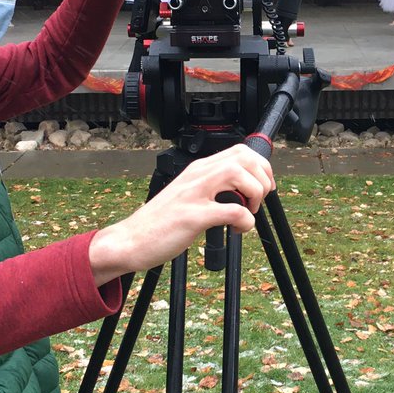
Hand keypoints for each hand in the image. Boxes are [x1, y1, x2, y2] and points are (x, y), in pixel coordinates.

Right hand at [86, 144, 275, 283]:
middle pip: (243, 157)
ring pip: (238, 175)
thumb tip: (241, 194)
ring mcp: (193, 195)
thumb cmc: (160, 223)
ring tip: (249, 212)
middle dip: (261, 178)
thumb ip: (210, 189)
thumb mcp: (188, 196)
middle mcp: (196, 176)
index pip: (240, 151)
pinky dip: (245, 221)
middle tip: (258, 200)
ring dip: (254, 194)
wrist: (130, 240)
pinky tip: (237, 230)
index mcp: (197, 170)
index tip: (263, 187)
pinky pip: (231, 211)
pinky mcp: (191, 216)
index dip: (260, 167)